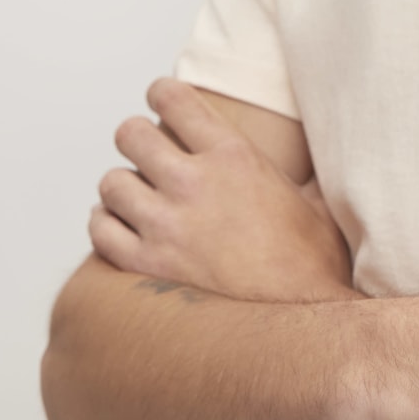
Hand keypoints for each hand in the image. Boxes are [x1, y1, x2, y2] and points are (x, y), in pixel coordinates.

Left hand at [90, 79, 351, 302]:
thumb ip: (304, 180)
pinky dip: (106, 227)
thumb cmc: (313, 269)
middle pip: (129, 133)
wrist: (298, 325)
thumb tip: (318, 169)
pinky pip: (100, 230)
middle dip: (136, 140)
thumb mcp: (318, 208)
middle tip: (146, 154)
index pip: (173, 98)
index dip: (162, 95)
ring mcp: (165, 225)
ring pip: (110, 183)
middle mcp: (193, 183)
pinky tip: (123, 230)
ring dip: (122, 188)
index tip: (162, 102)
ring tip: (136, 199)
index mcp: (235, 157)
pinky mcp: (145, 265)